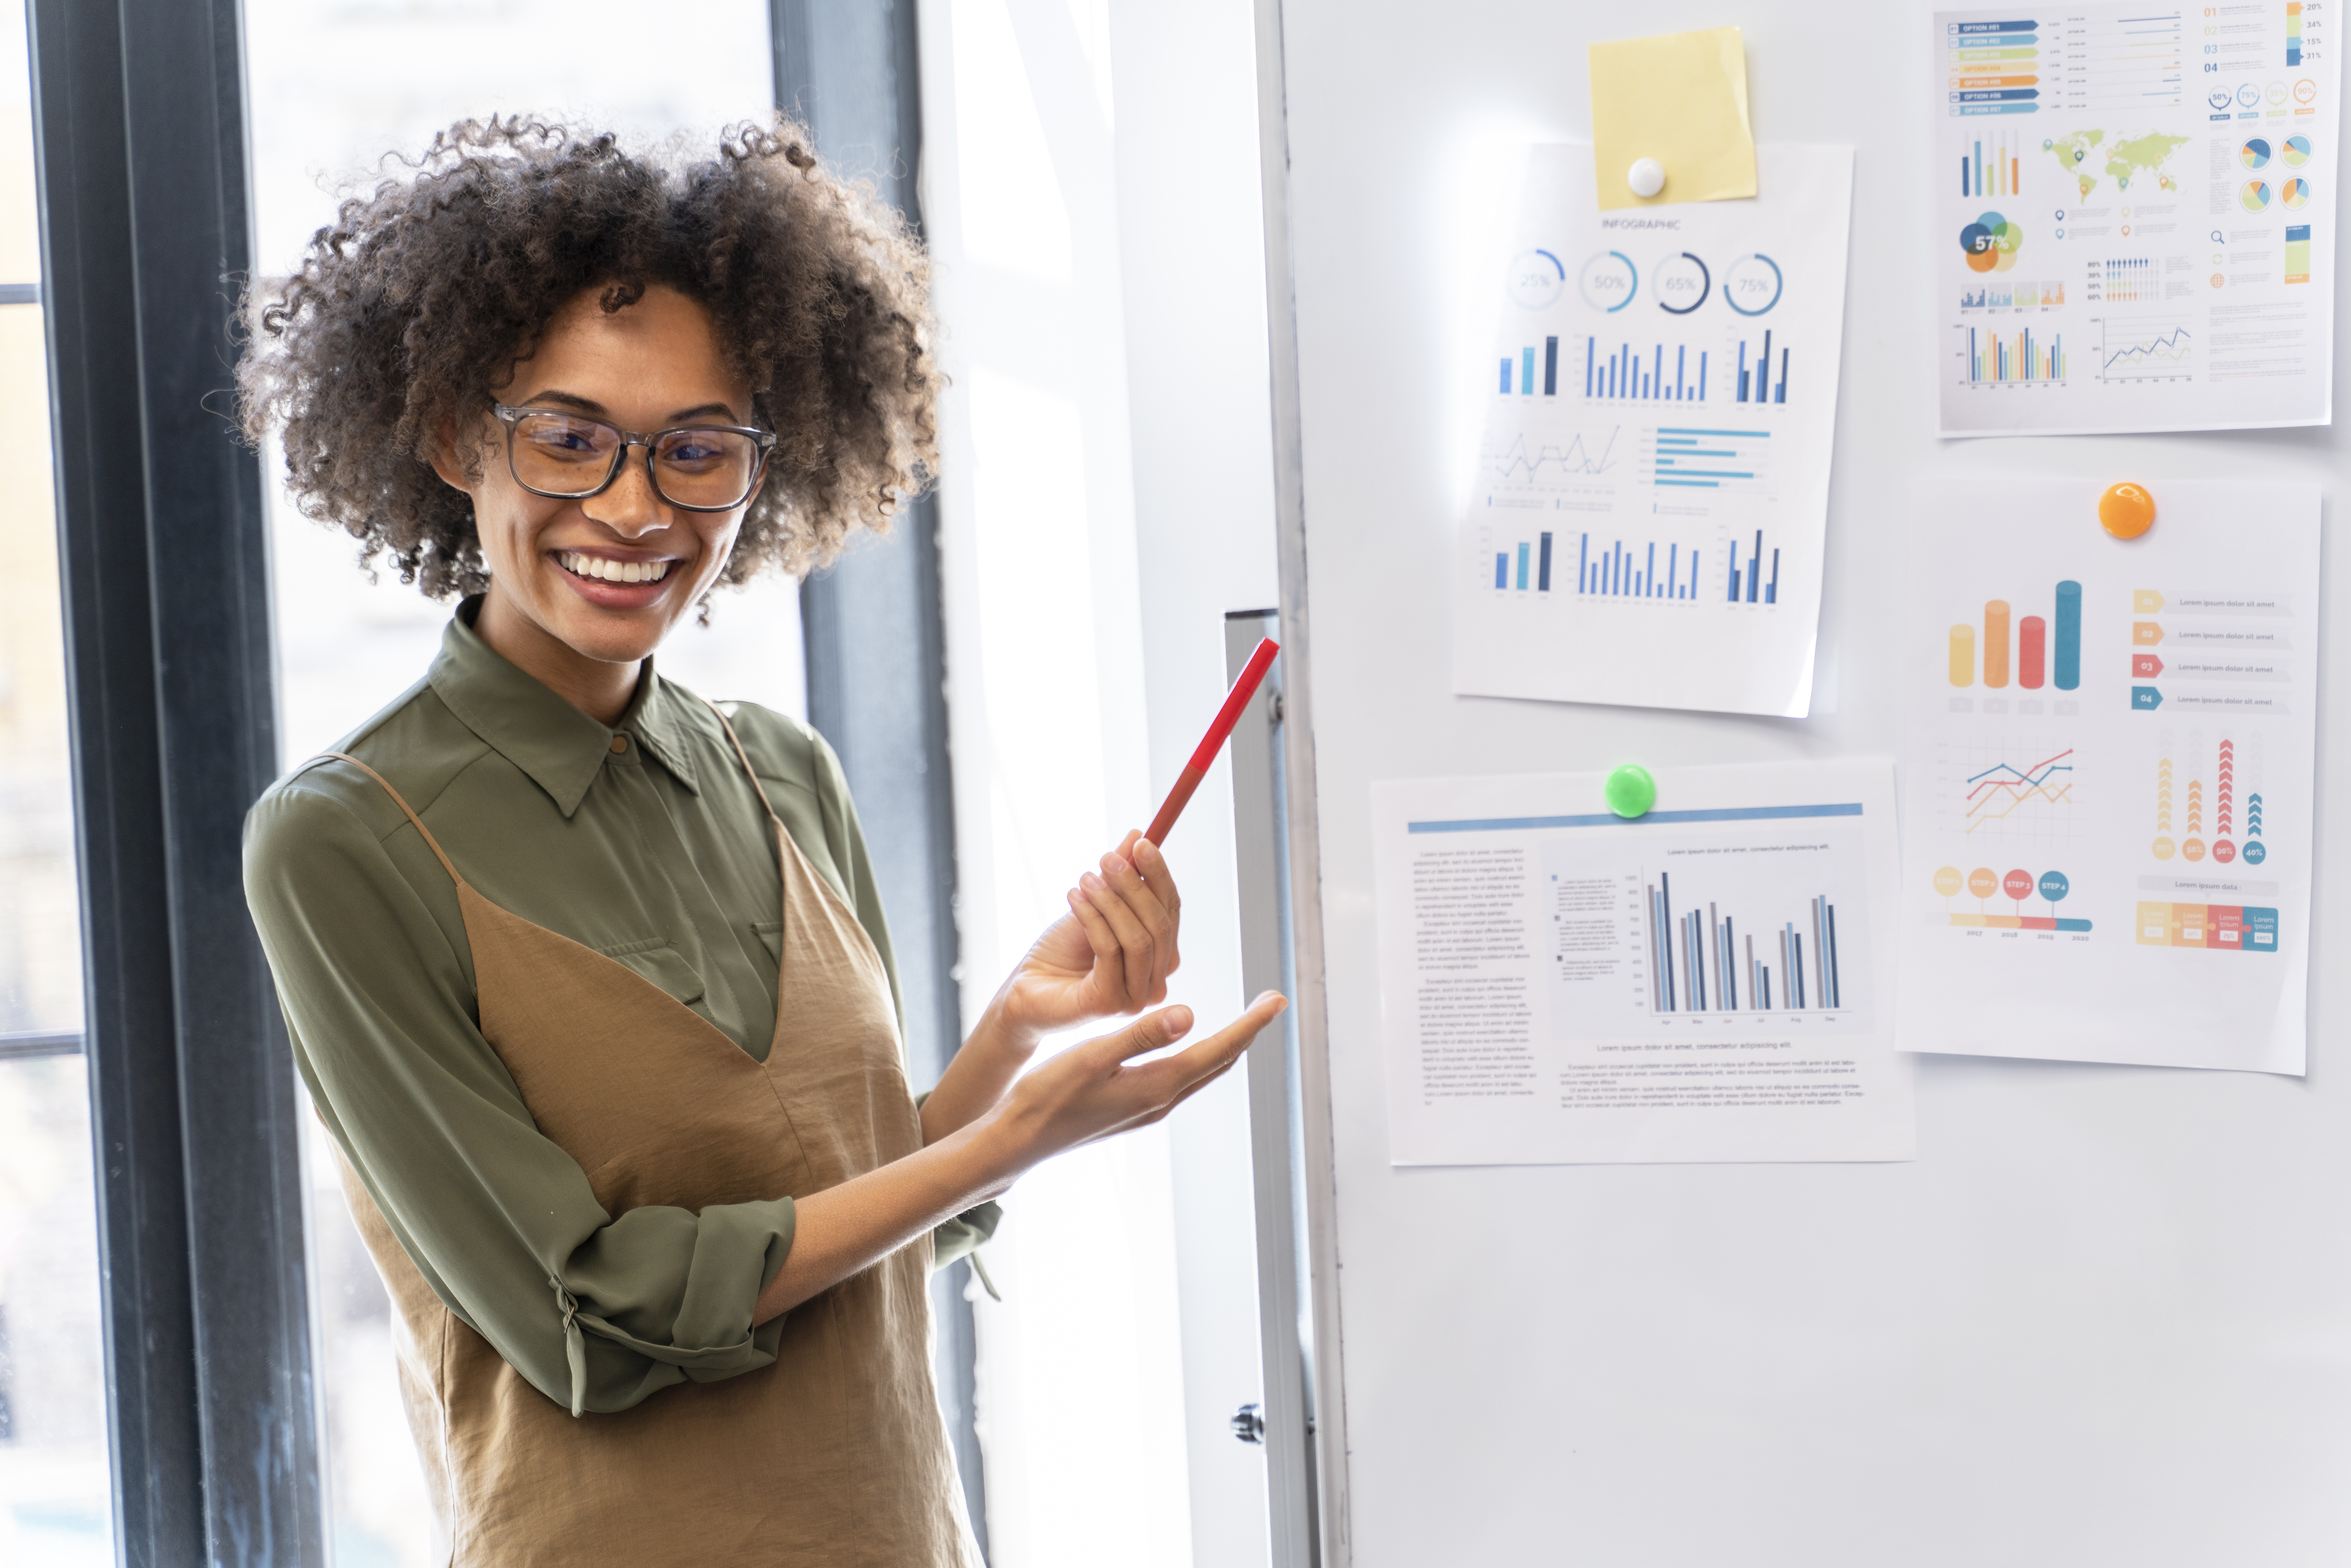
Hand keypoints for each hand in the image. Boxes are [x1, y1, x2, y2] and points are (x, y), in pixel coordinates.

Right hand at [979, 992, 1289, 1178]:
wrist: (1019, 1141)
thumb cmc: (1048, 1096)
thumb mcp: (1093, 1057)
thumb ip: (1141, 1035)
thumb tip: (1190, 1015)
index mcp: (1157, 1086)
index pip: (1219, 1050)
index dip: (1251, 1023)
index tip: (1277, 999)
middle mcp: (1161, 1101)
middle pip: (1218, 1062)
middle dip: (1246, 1032)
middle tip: (1268, 1003)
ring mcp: (1148, 1110)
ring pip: (1201, 1073)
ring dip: (1224, 1046)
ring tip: (1242, 1022)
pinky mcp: (1133, 1110)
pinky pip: (1180, 1080)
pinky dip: (1197, 1058)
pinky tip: (1189, 1046)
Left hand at [991, 831, 1183, 1042]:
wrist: (1026, 989)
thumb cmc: (1061, 953)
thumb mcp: (1094, 905)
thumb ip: (1120, 876)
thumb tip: (1137, 836)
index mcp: (1158, 957)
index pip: (1171, 911)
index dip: (1159, 876)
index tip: (1142, 843)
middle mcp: (1154, 981)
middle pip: (1161, 924)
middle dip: (1136, 885)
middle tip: (1108, 858)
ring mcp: (1136, 997)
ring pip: (1139, 938)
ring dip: (1111, 901)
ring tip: (1085, 878)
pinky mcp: (1110, 1004)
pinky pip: (1110, 950)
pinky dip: (1092, 918)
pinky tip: (1074, 899)